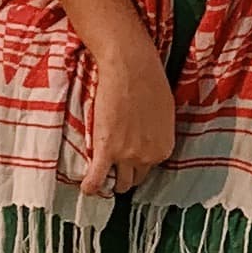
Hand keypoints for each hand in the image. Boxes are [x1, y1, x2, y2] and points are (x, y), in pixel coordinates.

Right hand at [81, 29, 176, 196]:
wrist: (131, 66)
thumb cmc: (150, 80)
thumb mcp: (164, 111)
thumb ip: (158, 134)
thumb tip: (148, 140)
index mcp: (164, 148)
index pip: (150, 169)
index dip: (138, 162)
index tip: (128, 156)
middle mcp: (148, 156)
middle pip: (135, 179)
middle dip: (126, 173)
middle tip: (115, 163)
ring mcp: (127, 155)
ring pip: (118, 184)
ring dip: (110, 181)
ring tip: (102, 173)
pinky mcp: (106, 149)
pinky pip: (96, 179)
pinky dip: (91, 187)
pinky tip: (87, 187)